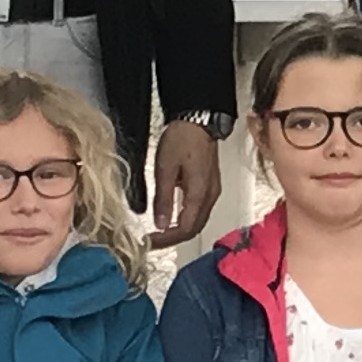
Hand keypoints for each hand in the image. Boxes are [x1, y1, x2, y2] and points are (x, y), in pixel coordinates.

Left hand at [148, 117, 225, 248]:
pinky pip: (199, 210)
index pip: (185, 229)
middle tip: (152, 241)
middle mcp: (210, 196)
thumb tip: (160, 224)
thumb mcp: (165, 169)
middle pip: (193, 229)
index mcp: (199, 194)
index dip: (166, 240)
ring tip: (159, 231)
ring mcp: (212, 191)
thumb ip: (163, 199)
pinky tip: (172, 216)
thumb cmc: (182, 139)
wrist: (199, 120)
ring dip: (179, 229)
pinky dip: (185, 218)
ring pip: (197, 221)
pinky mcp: (210, 185)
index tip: (149, 242)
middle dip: (172, 238)